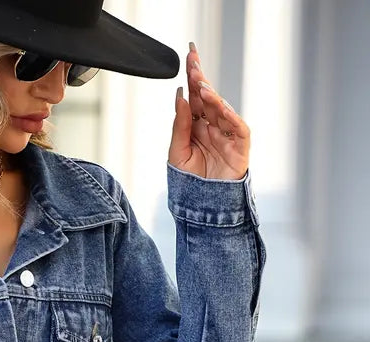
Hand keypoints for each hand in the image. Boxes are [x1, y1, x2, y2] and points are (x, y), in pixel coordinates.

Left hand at [168, 42, 250, 180]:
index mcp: (196, 127)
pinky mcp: (239, 148)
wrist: (203, 209)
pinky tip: (221, 107)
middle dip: (200, 78)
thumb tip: (180, 97)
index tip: (189, 57)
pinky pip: (238, 128)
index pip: (194, 97)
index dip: (193, 77)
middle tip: (193, 60)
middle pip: (208, 98)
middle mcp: (212, 127)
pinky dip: (230, 117)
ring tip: (200, 85)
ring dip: (212, 96)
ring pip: (221, 110)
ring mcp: (226, 136)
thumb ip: (180, 126)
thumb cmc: (190, 184)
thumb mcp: (177, 153)